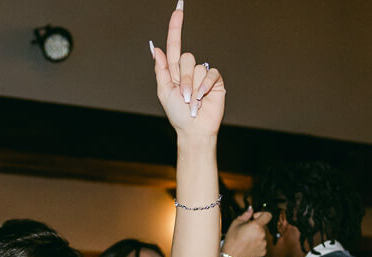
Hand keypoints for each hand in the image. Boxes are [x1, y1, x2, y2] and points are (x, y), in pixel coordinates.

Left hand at [150, 3, 224, 137]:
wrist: (194, 129)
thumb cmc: (177, 114)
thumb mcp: (164, 91)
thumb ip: (161, 70)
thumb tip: (156, 48)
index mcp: (174, 71)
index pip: (174, 44)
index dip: (175, 27)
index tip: (178, 9)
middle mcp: (189, 70)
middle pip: (185, 57)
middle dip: (183, 78)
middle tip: (184, 96)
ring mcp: (202, 75)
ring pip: (197, 67)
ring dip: (193, 86)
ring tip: (193, 101)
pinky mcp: (215, 81)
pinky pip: (210, 73)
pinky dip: (205, 86)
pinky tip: (203, 97)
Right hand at [221, 208, 271, 256]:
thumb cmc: (231, 241)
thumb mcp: (235, 224)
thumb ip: (245, 215)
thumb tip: (250, 210)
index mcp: (256, 226)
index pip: (267, 215)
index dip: (262, 214)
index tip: (255, 217)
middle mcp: (262, 235)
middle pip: (263, 226)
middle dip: (256, 226)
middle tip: (246, 230)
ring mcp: (263, 244)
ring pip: (262, 236)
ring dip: (256, 235)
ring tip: (245, 240)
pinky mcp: (263, 252)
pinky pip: (262, 244)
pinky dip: (257, 244)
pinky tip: (248, 246)